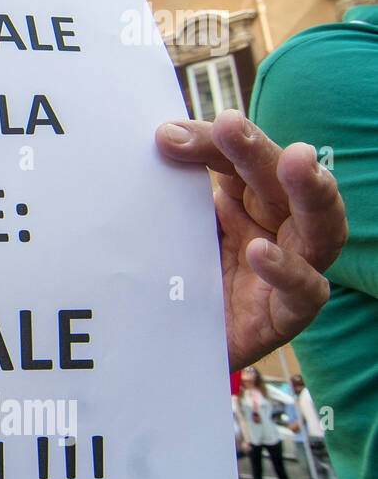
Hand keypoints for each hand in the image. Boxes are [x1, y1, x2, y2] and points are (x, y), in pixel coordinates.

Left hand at [155, 110, 345, 370]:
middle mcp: (277, 229)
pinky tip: (263, 250)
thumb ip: (170, 197)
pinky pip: (305, 291)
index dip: (213, 144)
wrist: (170, 354)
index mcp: (248, 202)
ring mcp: (290, 271)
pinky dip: (287, 269)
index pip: (238, 162)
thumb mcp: (171, 236)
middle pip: (282, 183)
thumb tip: (158, 143)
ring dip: (312, 190)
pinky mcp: (286, 316)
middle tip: (234, 124)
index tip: (168, 134)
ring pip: (320, 227)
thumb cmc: (178, 284)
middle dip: (261, 151)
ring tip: (299, 160)